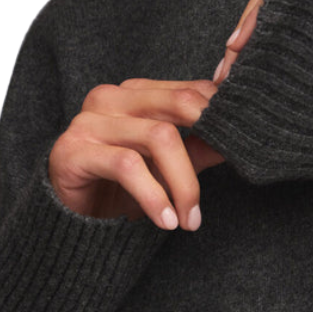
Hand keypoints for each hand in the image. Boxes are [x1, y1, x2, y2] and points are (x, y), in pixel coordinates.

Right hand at [48, 79, 225, 229]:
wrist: (67, 218)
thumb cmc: (118, 188)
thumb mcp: (167, 167)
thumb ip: (200, 149)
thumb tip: (240, 140)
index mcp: (136, 91)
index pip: (190, 90)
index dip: (222, 115)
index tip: (244, 144)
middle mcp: (111, 98)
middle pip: (180, 106)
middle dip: (210, 144)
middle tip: (228, 175)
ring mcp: (89, 121)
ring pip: (159, 137)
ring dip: (183, 184)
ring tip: (190, 218)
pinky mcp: (74, 151)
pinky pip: (128, 166)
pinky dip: (154, 196)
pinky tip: (166, 221)